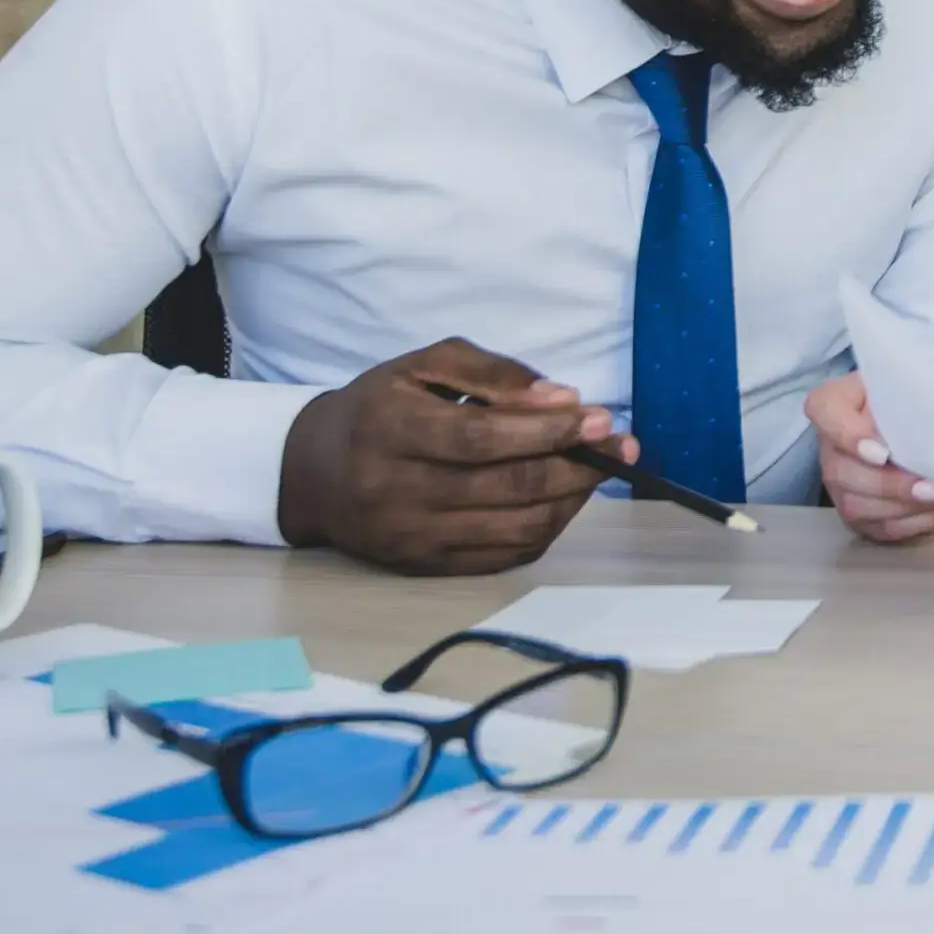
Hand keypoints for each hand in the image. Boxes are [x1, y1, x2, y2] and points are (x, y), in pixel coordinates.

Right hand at [275, 339, 630, 574]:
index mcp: (391, 430)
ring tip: (598, 469)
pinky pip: (503, 556)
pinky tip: (564, 499)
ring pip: (514, 528)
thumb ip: (492, 374)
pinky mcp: (424, 567)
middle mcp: (396, 490)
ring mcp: (411, 537)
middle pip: (506, 487)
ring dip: (571, 500)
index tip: (599, 418)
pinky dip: (546, 527)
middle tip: (620, 446)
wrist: (314, 473)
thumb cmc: (380, 407)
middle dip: (576, 466)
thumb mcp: (424, 366)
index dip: (547, 430)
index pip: (482, 437)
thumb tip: (559, 399)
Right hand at [809, 350, 933, 545]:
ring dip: (907, 507)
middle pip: (839, 469)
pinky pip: (882, 528)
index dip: (844, 431)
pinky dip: (919, 521)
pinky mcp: (865, 516)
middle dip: (889, 484)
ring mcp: (845, 484)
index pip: (822, 408)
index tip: (882, 451)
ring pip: (857, 505)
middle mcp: (835, 444)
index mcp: (847, 400)